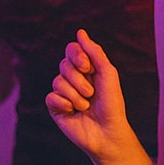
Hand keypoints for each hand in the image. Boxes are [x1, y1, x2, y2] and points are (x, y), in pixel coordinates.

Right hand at [47, 30, 133, 162]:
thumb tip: (80, 32)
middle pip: (64, 65)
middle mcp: (73, 78)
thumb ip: (94, 52)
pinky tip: (73, 112)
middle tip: (92, 93)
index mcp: (86, 68)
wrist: (108, 131)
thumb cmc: (112, 103)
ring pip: (58, 81)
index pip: (72, 49)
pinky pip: (51, 96)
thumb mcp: (107, 73)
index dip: (77, 56)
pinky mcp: (55, 108)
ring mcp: (63, 93)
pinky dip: (65, 104)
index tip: (88, 67)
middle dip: (79, 79)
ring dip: (76, 95)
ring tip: (85, 106)